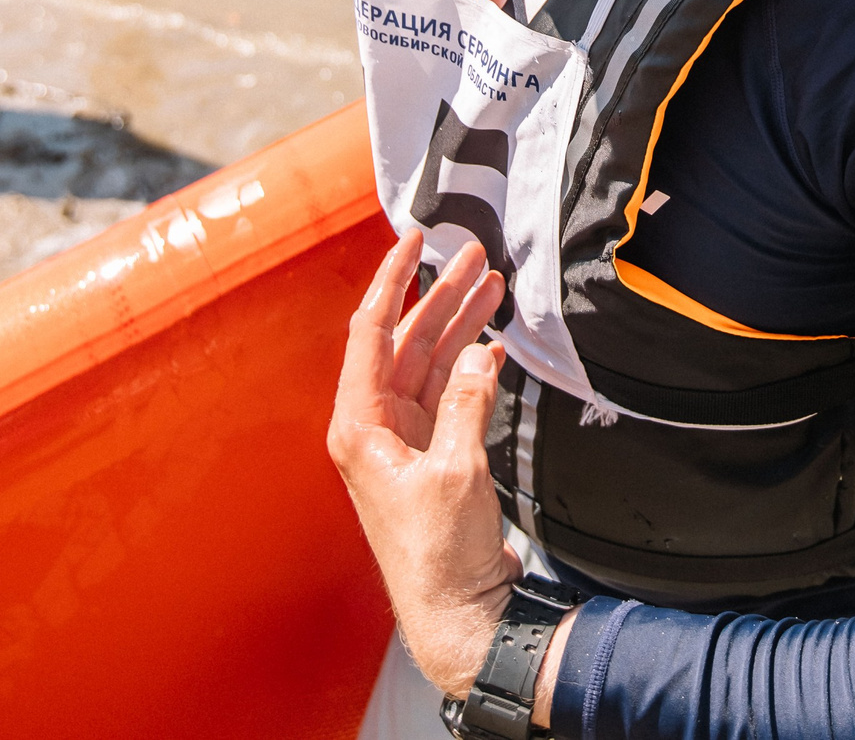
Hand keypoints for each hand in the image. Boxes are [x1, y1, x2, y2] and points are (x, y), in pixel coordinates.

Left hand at [327, 228, 518, 697]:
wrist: (458, 614)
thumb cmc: (440, 555)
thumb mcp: (457, 471)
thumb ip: (469, 403)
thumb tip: (483, 353)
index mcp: (360, 427)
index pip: (370, 333)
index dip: (391, 281)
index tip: (413, 240)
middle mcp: (374, 429)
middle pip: (404, 343)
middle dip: (439, 297)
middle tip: (473, 256)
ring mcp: (403, 442)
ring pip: (430, 363)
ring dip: (460, 326)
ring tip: (492, 285)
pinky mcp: (432, 457)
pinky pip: (448, 393)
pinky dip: (471, 365)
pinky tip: (494, 342)